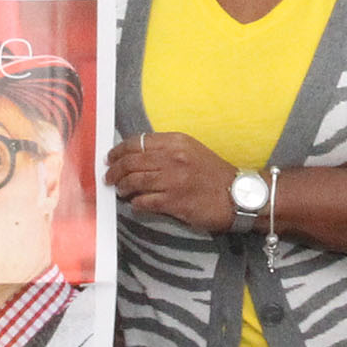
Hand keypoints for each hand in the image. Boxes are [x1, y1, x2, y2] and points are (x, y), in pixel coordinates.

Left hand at [105, 130, 238, 234]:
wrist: (238, 196)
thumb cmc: (214, 174)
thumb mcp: (192, 151)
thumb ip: (167, 150)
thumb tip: (137, 156)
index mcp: (177, 142)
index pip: (138, 142)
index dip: (119, 150)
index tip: (111, 158)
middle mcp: (173, 157)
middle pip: (131, 161)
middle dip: (115, 170)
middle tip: (109, 177)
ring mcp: (173, 180)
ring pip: (133, 180)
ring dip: (122, 187)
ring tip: (120, 191)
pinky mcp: (174, 201)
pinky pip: (144, 201)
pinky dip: (135, 203)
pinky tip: (135, 204)